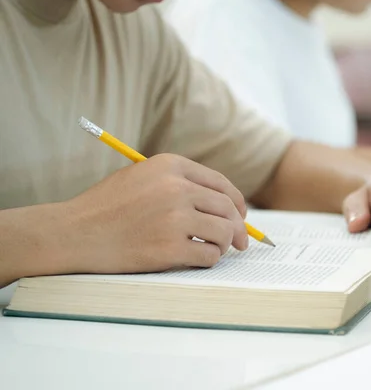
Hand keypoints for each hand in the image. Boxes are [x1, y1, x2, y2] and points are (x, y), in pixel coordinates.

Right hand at [59, 154, 248, 274]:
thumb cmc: (107, 206)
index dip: (236, 202)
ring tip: (213, 249)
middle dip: (238, 227)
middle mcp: (177, 188)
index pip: (221, 184)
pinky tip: (196, 258)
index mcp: (171, 166)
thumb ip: (180, 183)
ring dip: (224, 245)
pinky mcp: (170, 248)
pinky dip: (208, 260)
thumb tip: (224, 204)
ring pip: (224, 232)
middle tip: (240, 241)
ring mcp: (175, 218)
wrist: (75, 232)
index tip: (241, 216)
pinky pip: (209, 255)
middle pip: (228, 208)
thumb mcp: (142, 177)